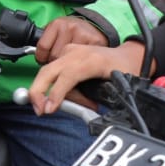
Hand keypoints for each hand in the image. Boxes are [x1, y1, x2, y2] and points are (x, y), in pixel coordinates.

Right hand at [28, 43, 147, 114]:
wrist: (126, 55)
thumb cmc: (124, 69)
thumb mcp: (119, 85)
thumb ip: (102, 99)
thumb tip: (87, 113)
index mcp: (91, 60)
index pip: (67, 76)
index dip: (56, 93)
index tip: (49, 109)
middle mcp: (76, 53)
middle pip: (47, 72)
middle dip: (38, 92)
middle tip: (40, 110)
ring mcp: (68, 52)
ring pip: (48, 74)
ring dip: (53, 94)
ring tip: (76, 105)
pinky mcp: (64, 54)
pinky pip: (52, 72)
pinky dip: (55, 87)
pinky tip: (71, 96)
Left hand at [33, 16, 107, 63]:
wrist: (94, 26)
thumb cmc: (71, 30)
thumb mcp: (56, 29)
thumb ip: (46, 38)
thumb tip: (33, 52)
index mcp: (56, 24)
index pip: (42, 47)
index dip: (40, 58)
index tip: (42, 60)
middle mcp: (68, 27)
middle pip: (54, 56)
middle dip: (54, 62)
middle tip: (58, 61)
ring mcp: (82, 34)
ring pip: (67, 60)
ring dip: (66, 64)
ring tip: (69, 60)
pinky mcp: (94, 41)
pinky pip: (81, 60)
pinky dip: (79, 63)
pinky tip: (80, 59)